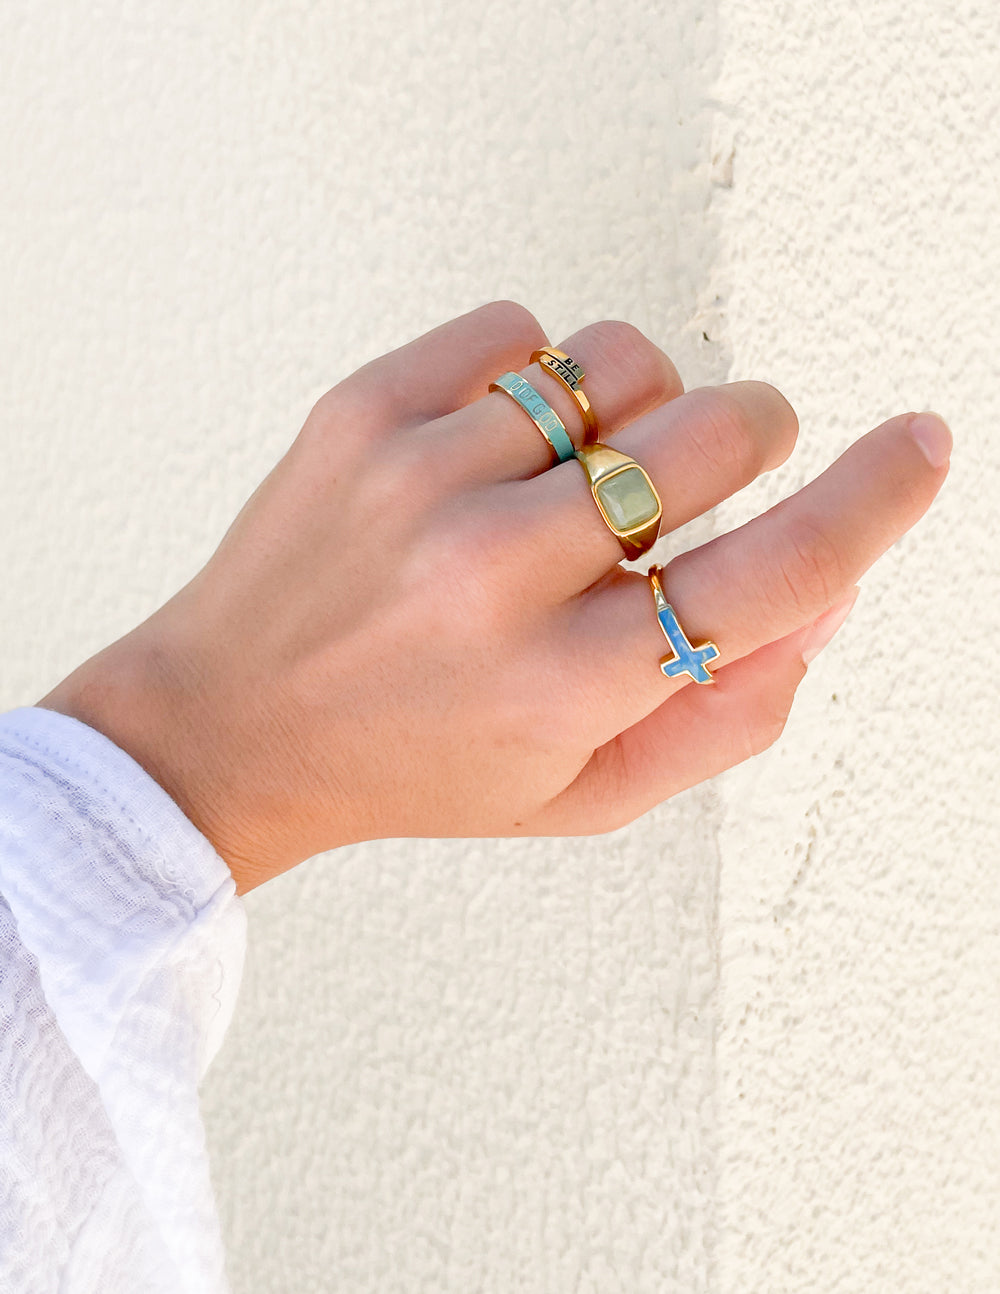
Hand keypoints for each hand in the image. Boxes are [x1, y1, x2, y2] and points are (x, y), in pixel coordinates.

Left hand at [37, 301, 950, 893]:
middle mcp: (494, 575)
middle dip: (748, 442)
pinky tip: (493, 449)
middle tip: (695, 481)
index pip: (767, 580)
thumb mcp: (580, 794)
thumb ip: (725, 714)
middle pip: (714, 436)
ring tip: (576, 476)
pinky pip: (517, 328)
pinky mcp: (361, 408)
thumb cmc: (420, 763)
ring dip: (640, 410)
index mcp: (563, 686)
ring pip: (624, 362)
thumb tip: (831, 596)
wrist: (229, 722)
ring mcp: (421, 478)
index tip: (920, 446)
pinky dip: (536, 379)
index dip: (870, 505)